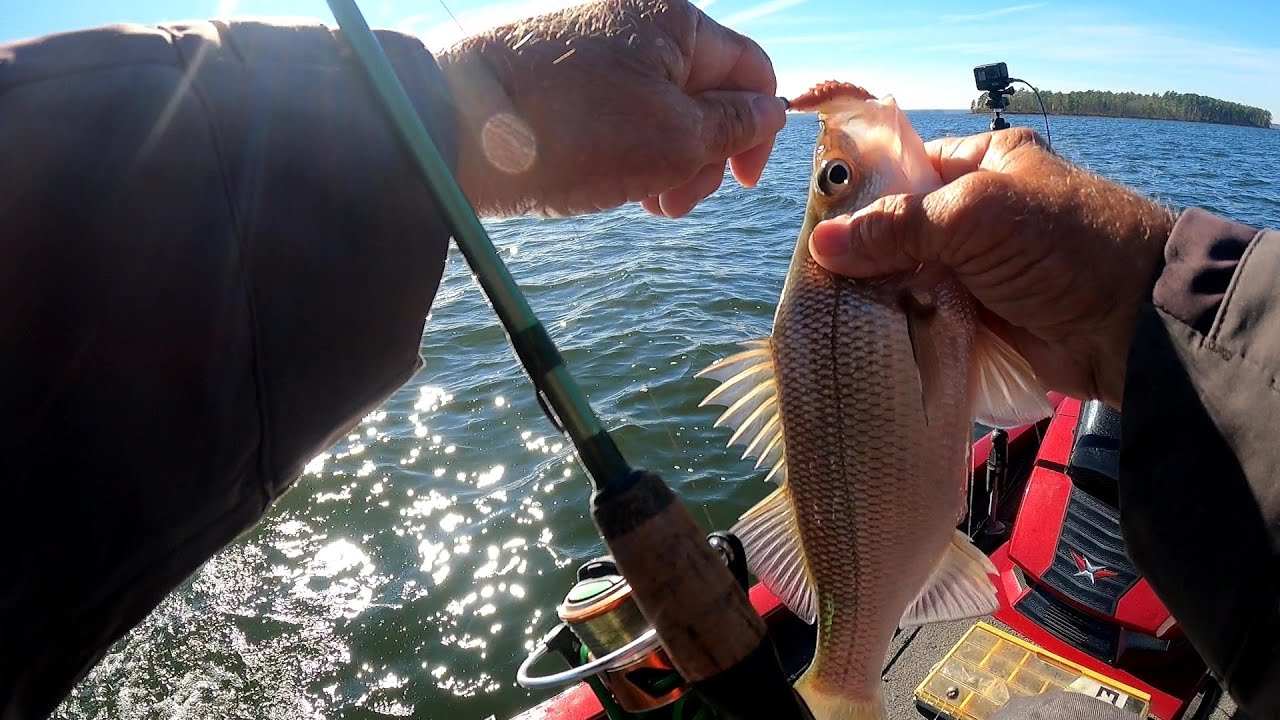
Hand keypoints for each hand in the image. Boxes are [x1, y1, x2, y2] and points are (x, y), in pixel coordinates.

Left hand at [436, 0, 784, 217]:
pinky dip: (621, 149)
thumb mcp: (676, 140)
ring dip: (662, 161)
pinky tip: (605, 182)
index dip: (757, 133)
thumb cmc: (570, 132)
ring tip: (639, 199)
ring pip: (655, 107)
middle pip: (702, 92)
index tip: (738, 184)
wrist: (450, 127)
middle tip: (673, 204)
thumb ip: (735, 126)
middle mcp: (633, 17)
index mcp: (675, 18)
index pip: (750, 70)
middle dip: (701, 156)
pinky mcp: (553, 70)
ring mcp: (589, 41)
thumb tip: (767, 113)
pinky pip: (612, 110)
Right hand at [808, 128, 1174, 407]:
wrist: (1134, 328)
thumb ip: (898, 226)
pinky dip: (901, 327)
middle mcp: (980, 211)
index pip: (905, 169)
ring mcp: (980, 267)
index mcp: (985, 163)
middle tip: (817, 277)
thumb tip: (822, 243)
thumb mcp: (974, 218)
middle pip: (900, 228)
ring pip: (908, 276)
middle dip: (863, 253)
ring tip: (832, 311)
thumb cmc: (1064, 248)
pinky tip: (865, 336)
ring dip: (879, 295)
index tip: (815, 226)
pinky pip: (925, 316)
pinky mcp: (981, 316)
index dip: (860, 195)